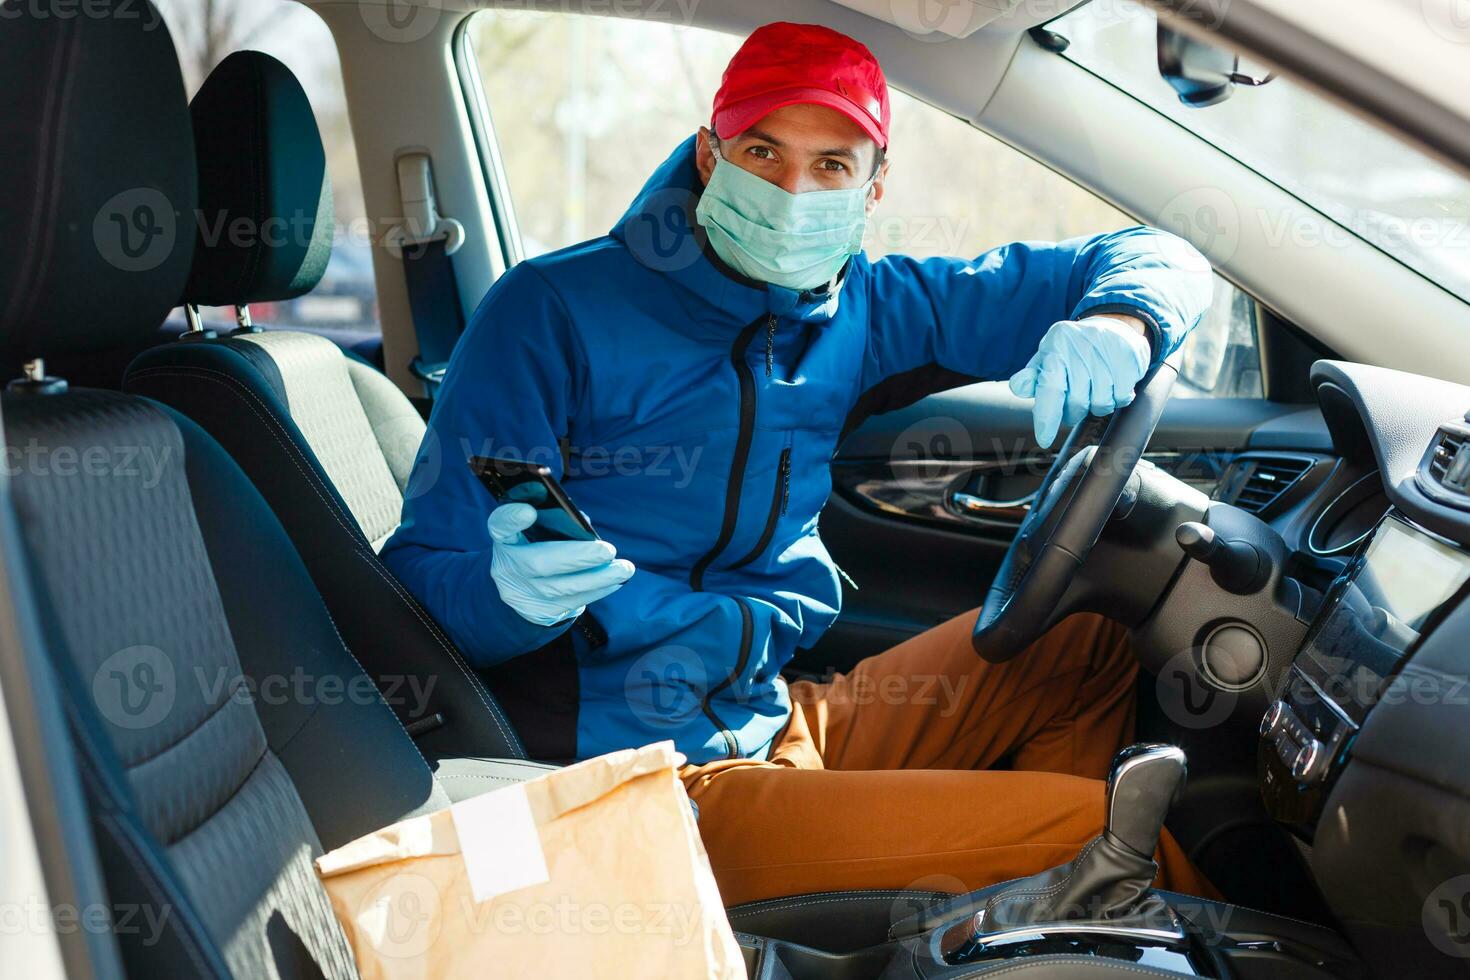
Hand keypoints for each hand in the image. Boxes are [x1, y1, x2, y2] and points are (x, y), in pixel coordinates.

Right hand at [487, 503, 634, 626]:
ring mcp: (522, 594)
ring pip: (562, 589)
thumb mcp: (535, 532)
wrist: (520, 589)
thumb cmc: (536, 547)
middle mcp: (507, 567)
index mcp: (505, 539)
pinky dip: (598, 590)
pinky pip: (573, 603)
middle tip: (608, 550)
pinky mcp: (539, 613)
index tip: (529, 511)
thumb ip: (554, 522)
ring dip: (598, 578)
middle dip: (578, 557)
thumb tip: (584, 525)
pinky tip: (616, 581)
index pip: (500, 525)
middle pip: (538, 564)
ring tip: (625, 569)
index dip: (512, 518)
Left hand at [1008, 315, 1151, 448]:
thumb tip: (1018, 387)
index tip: (1044, 439)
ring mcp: (1107, 350)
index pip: (1050, 388)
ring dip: (1098, 405)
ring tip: (1096, 389)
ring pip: (1101, 403)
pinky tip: (1113, 386)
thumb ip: (1033, 377)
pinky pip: (1121, 397)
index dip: (1047, 418)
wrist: (1112, 325)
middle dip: (1075, 411)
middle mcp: (1080, 345)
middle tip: (1077, 402)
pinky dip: (1117, 399)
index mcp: (1055, 346)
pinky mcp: (1129, 357)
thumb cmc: (1073, 350)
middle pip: (1077, 402)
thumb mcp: (1048, 358)